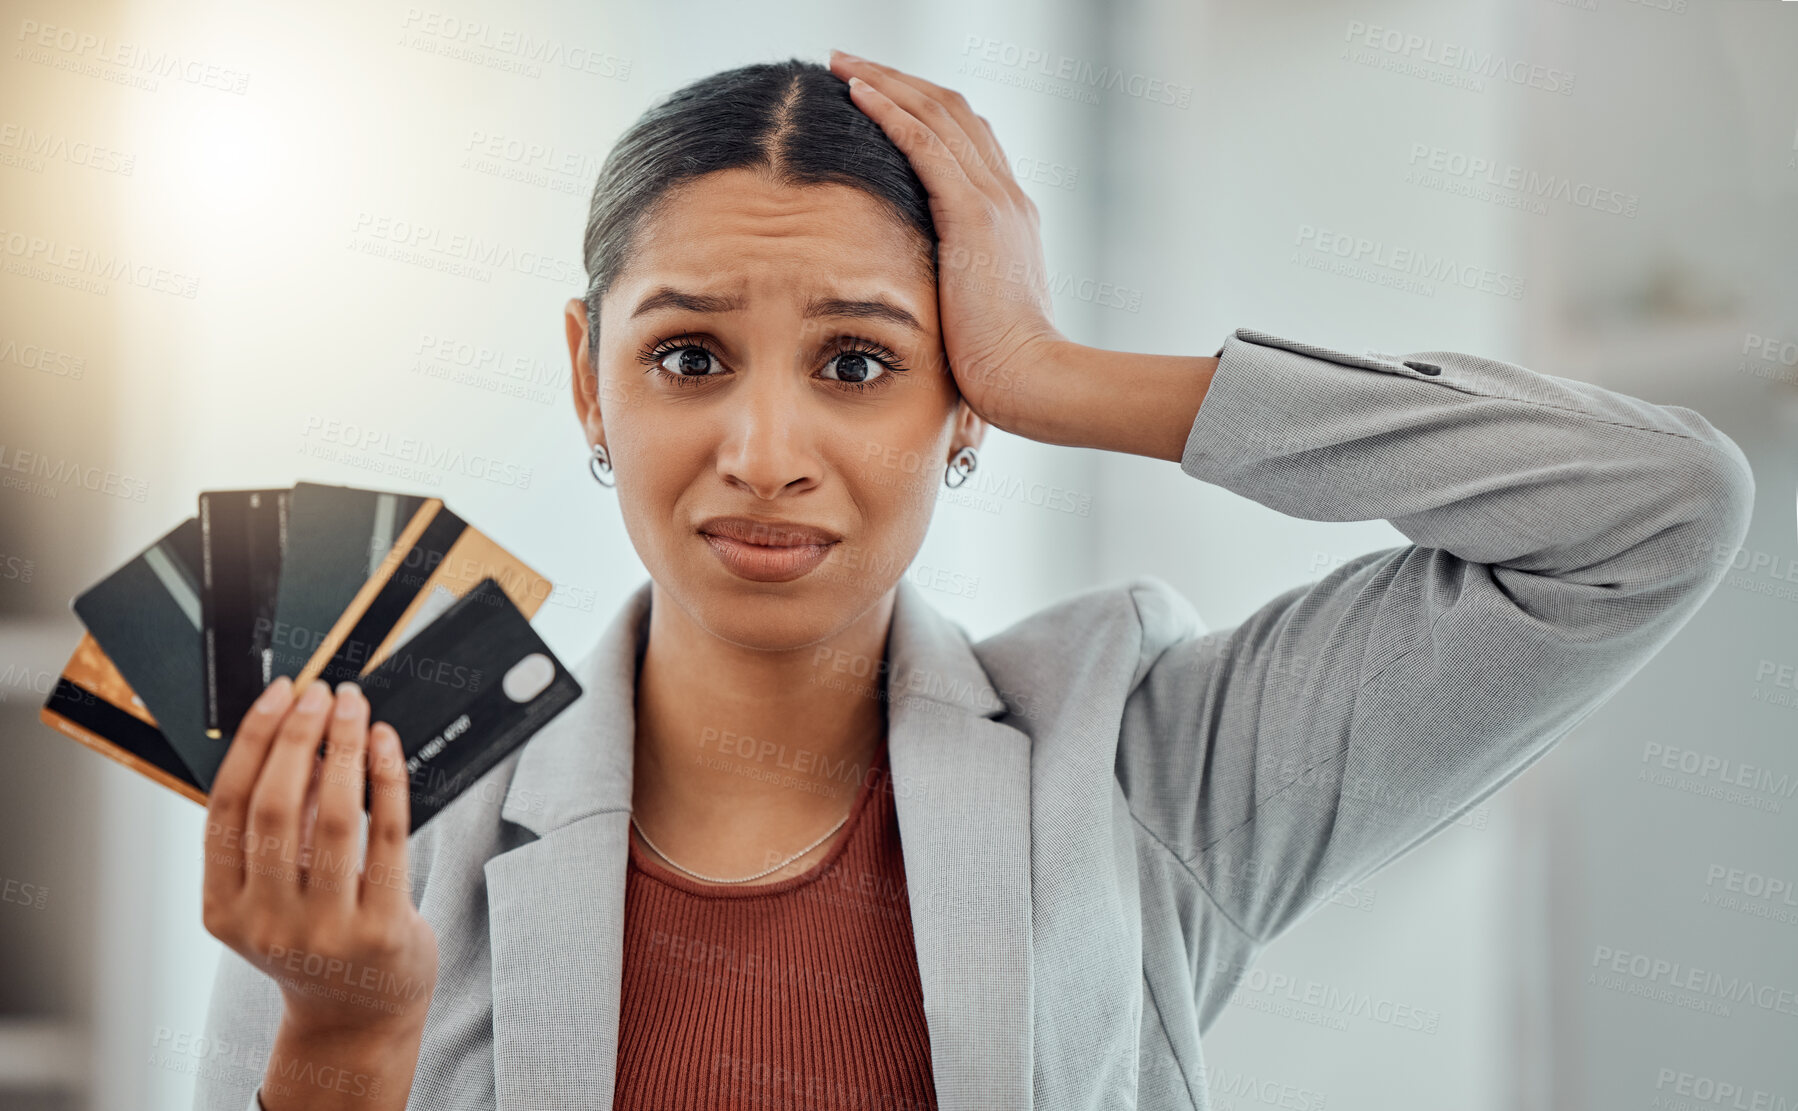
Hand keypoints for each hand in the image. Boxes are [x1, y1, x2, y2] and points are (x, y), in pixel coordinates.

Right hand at [202, 677, 437, 1048]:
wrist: (358, 1012)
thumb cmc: (315, 935)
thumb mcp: (270, 894)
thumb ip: (270, 832)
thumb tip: (290, 733)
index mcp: (223, 908)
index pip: (225, 809)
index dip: (251, 742)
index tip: (277, 696)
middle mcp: (265, 922)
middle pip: (274, 806)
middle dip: (298, 737)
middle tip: (320, 693)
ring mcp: (323, 930)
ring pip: (331, 818)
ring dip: (344, 749)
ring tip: (355, 708)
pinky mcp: (379, 928)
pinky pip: (385, 837)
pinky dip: (386, 781)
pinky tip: (386, 745)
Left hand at [829, 49, 1067, 434]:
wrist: (1033, 380)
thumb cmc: (1001, 367)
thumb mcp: (974, 312)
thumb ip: (954, 285)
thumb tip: (922, 294)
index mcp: (1009, 216)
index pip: (967, 139)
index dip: (922, 109)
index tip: (880, 96)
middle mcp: (1006, 196)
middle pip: (952, 111)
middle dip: (899, 81)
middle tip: (850, 63)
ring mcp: (994, 202)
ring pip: (937, 115)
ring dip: (886, 82)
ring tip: (842, 64)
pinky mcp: (974, 216)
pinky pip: (926, 145)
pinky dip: (890, 112)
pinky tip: (857, 94)